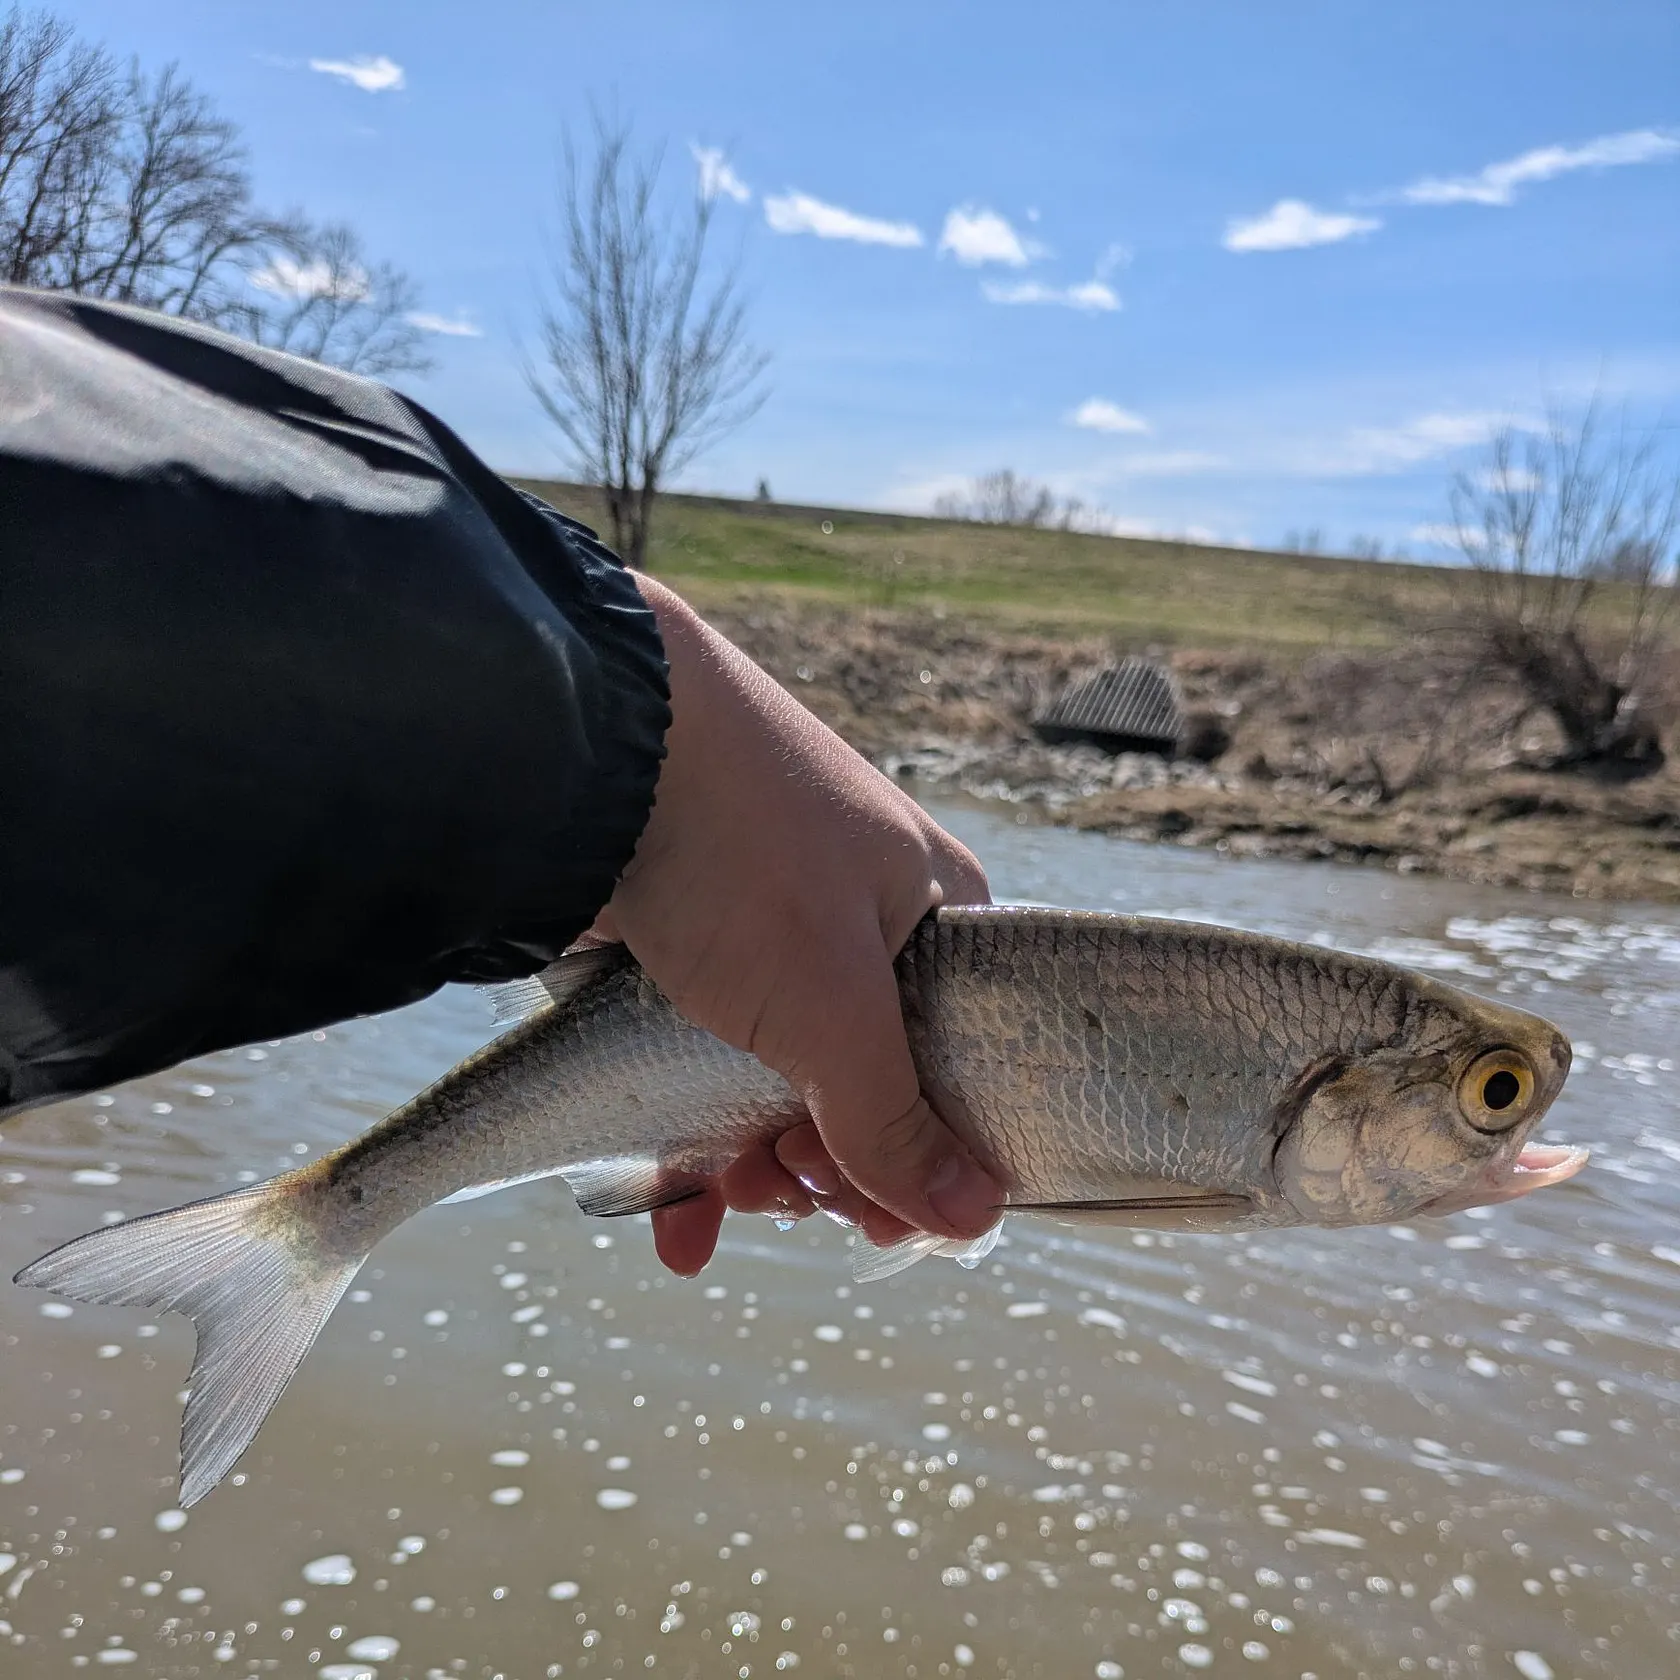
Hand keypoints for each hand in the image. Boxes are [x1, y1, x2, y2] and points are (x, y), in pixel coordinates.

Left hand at [590, 575, 995, 1273]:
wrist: (588, 740)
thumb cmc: (743, 849)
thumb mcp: (834, 1001)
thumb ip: (897, 1117)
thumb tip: (980, 1222)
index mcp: (936, 919)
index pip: (963, 1066)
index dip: (930, 1153)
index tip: (880, 1215)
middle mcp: (860, 933)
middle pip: (869, 1092)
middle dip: (828, 1166)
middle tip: (789, 1188)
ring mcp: (766, 945)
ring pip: (781, 1093)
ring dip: (758, 1168)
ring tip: (727, 1195)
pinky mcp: (681, 961)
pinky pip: (702, 1079)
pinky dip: (692, 1157)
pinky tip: (678, 1225)